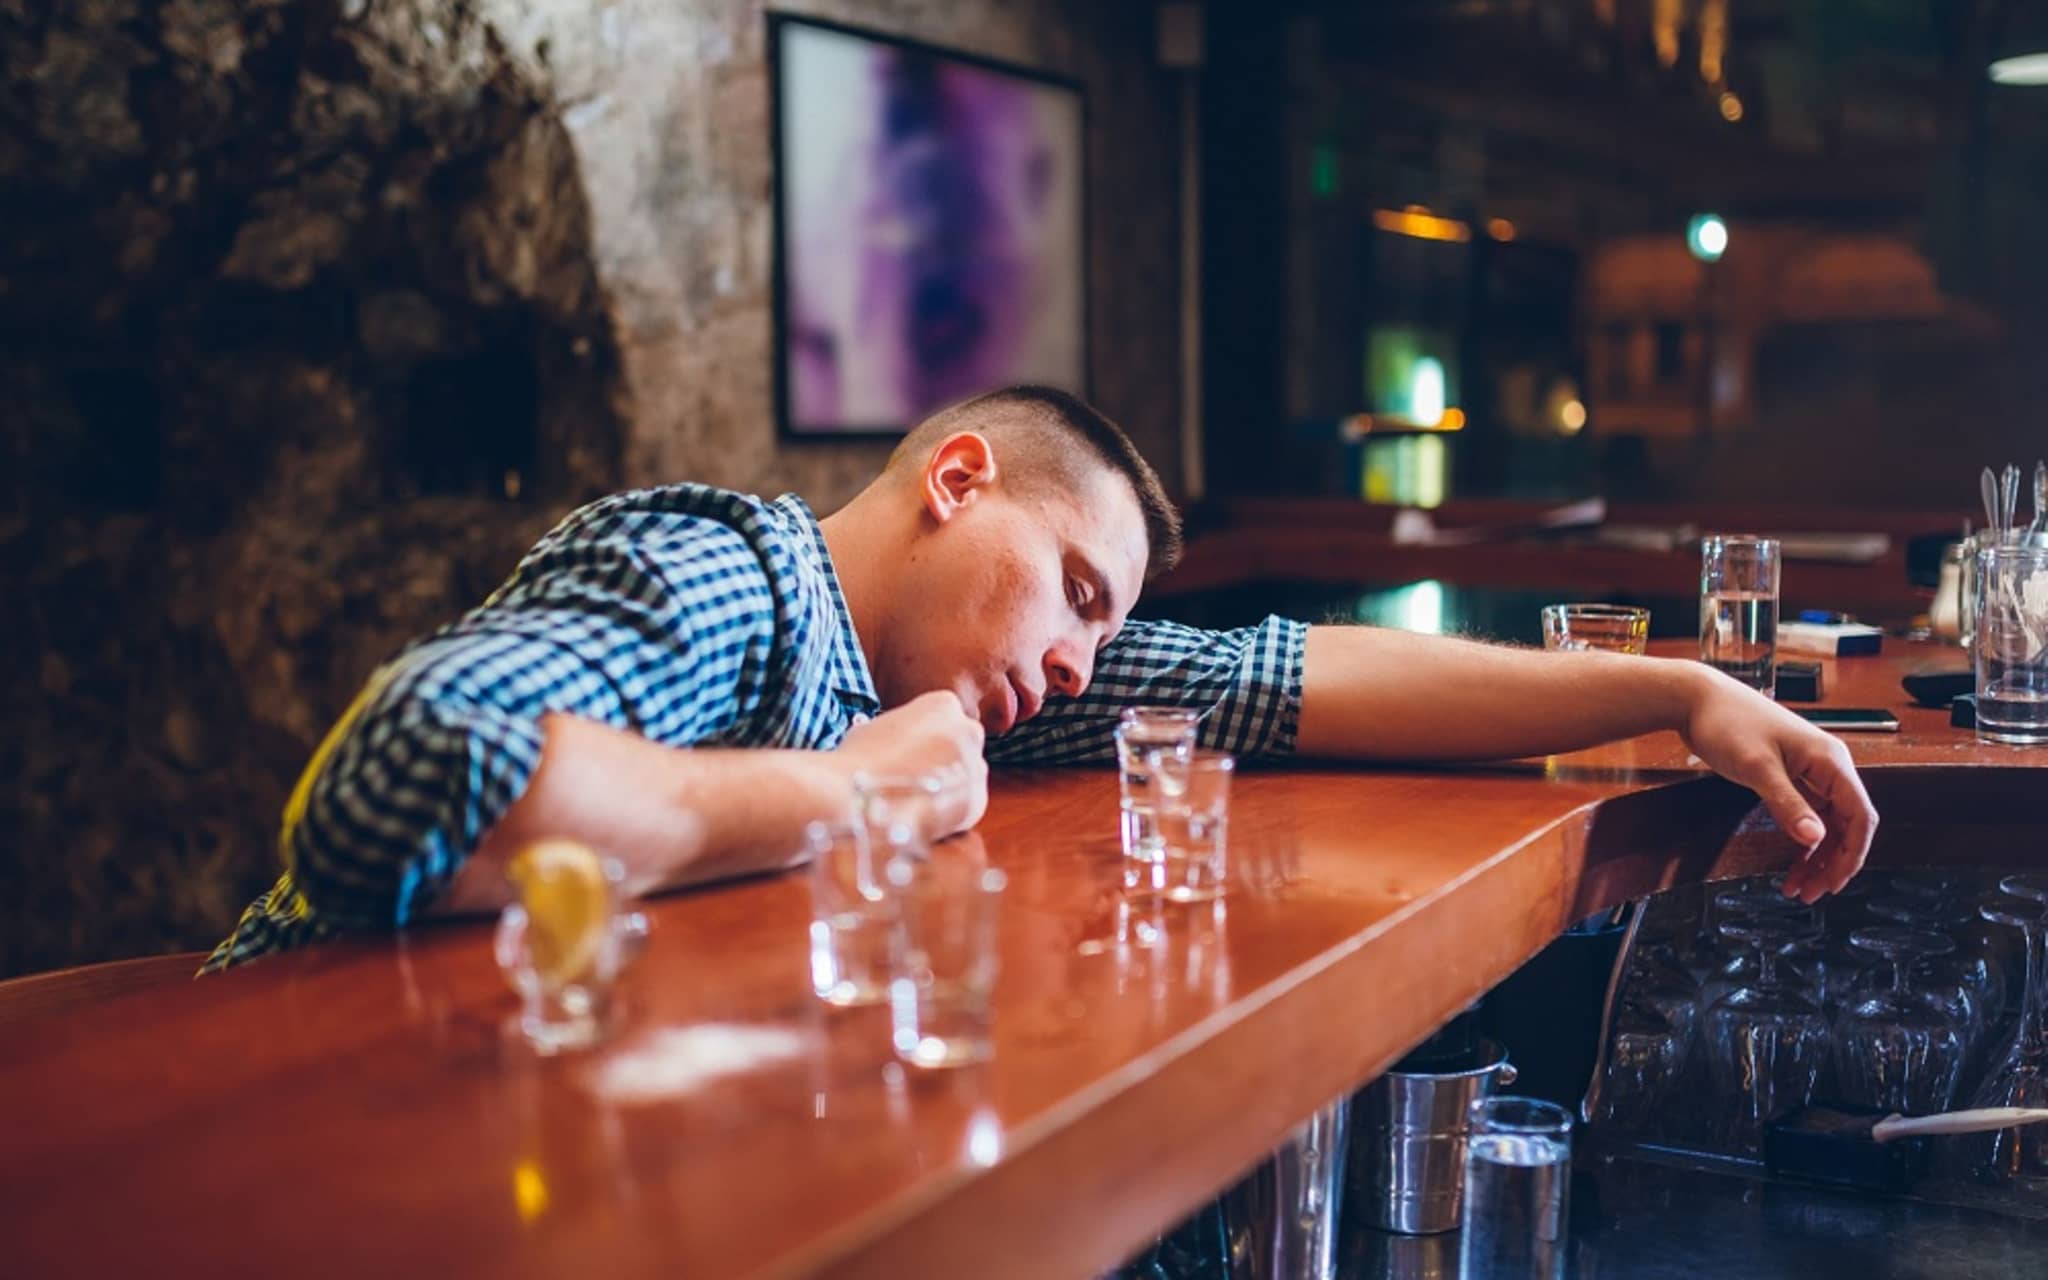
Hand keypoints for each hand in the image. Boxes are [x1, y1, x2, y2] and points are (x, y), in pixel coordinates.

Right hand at [833, 690, 988, 836]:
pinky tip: (923, 814)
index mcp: (944, 704)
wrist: (857, 798)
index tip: (913, 752)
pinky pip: (967, 803)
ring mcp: (975, 765)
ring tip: (916, 798)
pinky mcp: (977, 800)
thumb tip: (907, 741)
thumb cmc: (859, 760)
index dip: (928, 737)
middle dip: (945, 759)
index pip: (946, 719)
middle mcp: (968, 730)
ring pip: (966, 774)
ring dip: (949, 785)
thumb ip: (905, 728)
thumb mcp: (880, 725)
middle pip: (962, 745)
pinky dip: (950, 810)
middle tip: (918, 776)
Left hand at [1679, 669, 1878, 902]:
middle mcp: (1828, 765)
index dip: (1851, 855)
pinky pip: (1809, 815)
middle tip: (1808, 894)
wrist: (1697, 700)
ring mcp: (1811, 771)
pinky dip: (1802, 841)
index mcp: (1830, 760)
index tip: (1831, 884)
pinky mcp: (1792, 776)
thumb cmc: (1727, 724)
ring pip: (1828, 824)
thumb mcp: (1755, 767)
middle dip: (1833, 863)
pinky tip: (1792, 863)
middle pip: (1848, 825)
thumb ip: (1786, 803)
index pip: (1860, 816)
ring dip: (1817, 857)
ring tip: (1796, 888)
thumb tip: (1814, 838)